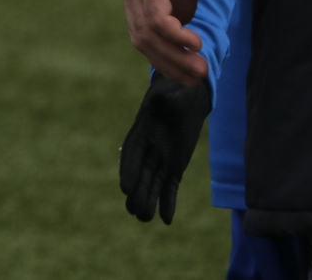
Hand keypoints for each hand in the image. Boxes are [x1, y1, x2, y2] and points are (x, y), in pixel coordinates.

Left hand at [116, 0, 216, 83]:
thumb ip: (180, 4)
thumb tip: (182, 33)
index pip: (140, 32)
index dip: (161, 56)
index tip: (184, 73)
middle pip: (141, 38)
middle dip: (169, 63)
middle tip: (195, 78)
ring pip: (148, 33)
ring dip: (175, 56)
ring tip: (200, 68)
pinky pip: (157, 19)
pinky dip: (175, 36)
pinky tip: (194, 44)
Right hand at [120, 74, 211, 223]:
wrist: (186, 98)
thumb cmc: (176, 91)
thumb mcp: (171, 92)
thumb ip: (169, 98)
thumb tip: (165, 97)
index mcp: (142, 131)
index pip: (133, 154)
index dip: (129, 172)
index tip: (125, 188)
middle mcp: (148, 149)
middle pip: (141, 175)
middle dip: (138, 193)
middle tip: (134, 210)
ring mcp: (161, 160)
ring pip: (153, 184)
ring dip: (148, 201)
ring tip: (144, 218)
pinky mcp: (174, 167)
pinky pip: (169, 187)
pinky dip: (168, 202)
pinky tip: (166, 219)